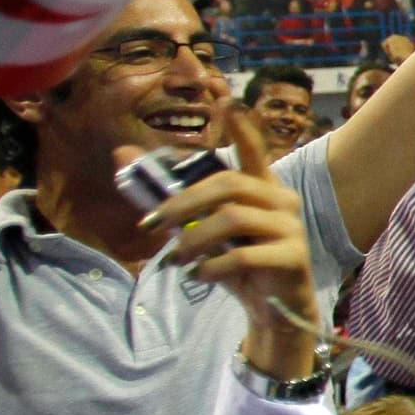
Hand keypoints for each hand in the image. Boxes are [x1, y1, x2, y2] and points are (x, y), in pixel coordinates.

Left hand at [132, 106, 319, 372]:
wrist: (275, 311)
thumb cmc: (239, 266)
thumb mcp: (203, 232)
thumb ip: (168, 197)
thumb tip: (121, 154)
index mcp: (263, 189)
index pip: (254, 152)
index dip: (242, 129)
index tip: (227, 103)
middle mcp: (282, 201)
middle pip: (229, 185)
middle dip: (183, 202)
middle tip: (151, 223)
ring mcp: (291, 228)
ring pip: (233, 218)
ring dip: (193, 239)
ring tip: (174, 259)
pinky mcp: (293, 257)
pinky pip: (243, 255)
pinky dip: (213, 267)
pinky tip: (198, 276)